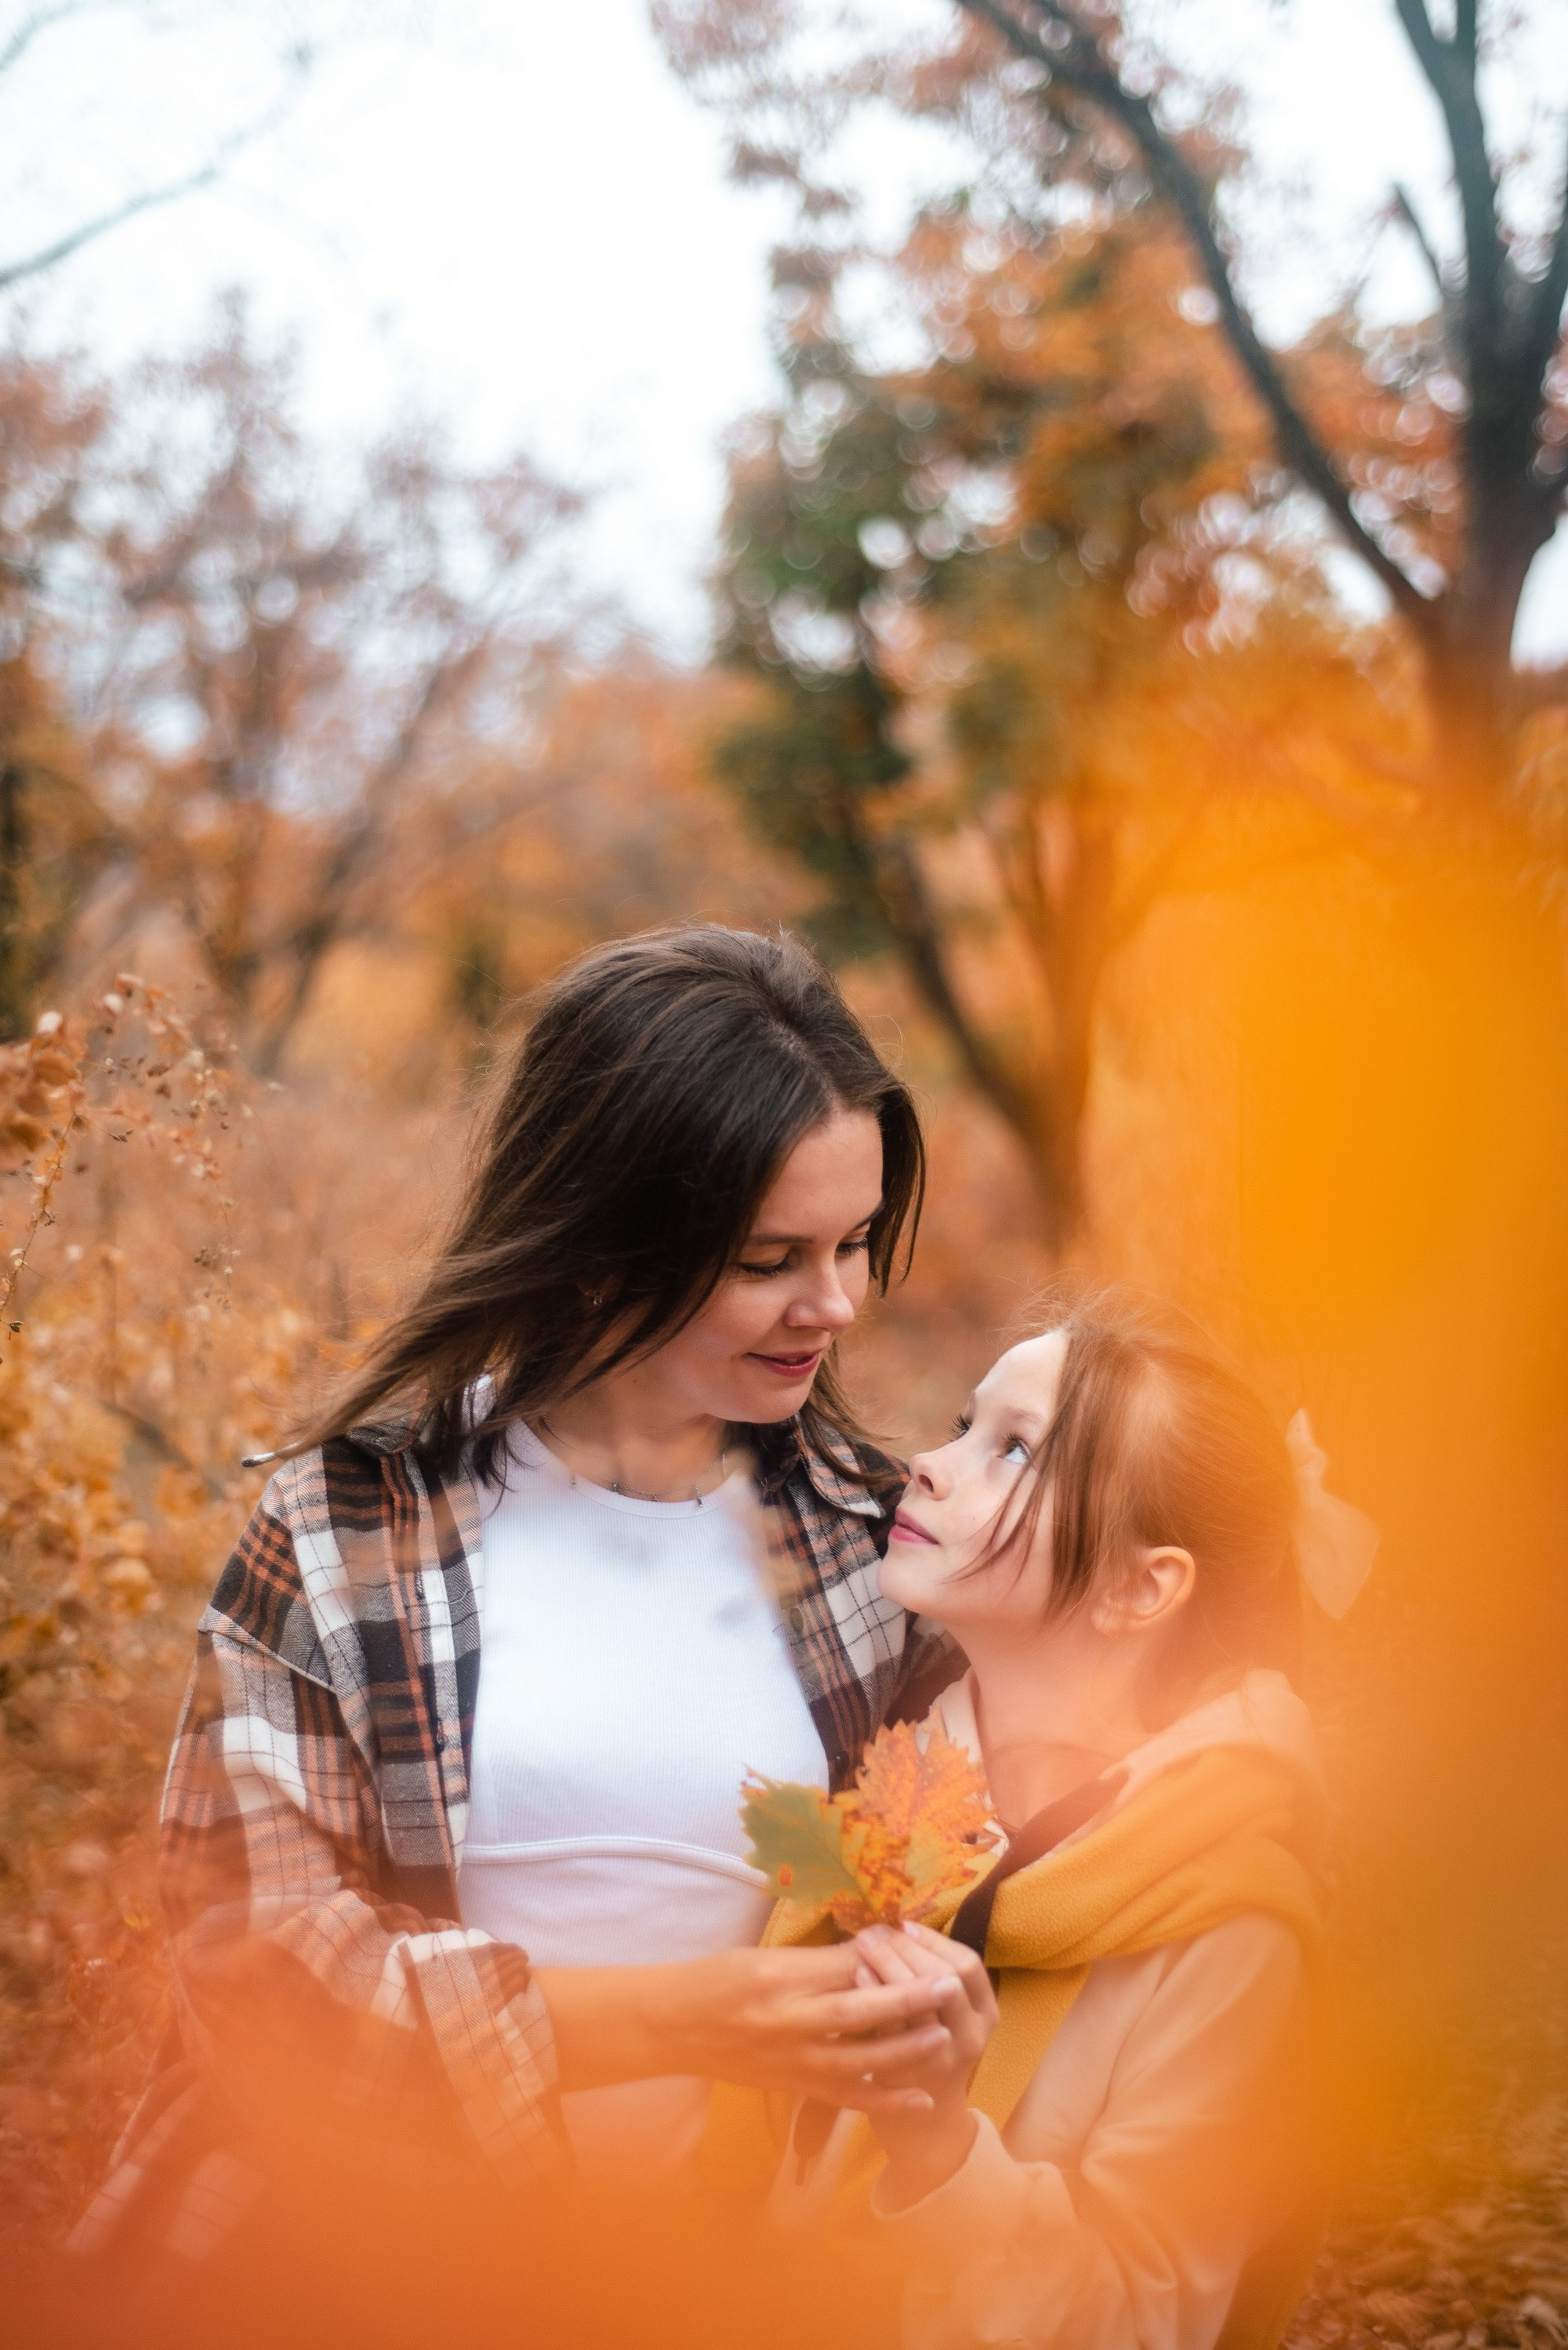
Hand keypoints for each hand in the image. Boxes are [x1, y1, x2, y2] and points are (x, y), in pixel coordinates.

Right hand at [535, 1944, 961, 2116]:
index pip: (844, 1964)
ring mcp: (794, 2059)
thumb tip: (870, 1950)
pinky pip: (848, 2097)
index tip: (918, 1941)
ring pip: (862, 2059)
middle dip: (908, 1997)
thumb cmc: (716, 1980)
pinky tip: (919, 2098)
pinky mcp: (796, 2086)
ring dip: (907, 2050)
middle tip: (949, 1985)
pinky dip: (886, 2100)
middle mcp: (789, 2020)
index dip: (885, 1954)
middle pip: (860, 2008)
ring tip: (944, 2036)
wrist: (673, 2027)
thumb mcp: (763, 1955)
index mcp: (781, 1977)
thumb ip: (815, 1959)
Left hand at [851, 1920, 997, 2206]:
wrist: (925, 2128)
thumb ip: (934, 1979)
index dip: (935, 1941)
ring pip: (919, 2001)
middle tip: (876, 1929)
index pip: (967, 1965)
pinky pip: (890, 2029)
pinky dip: (874, 1994)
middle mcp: (970, 2037)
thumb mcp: (949, 2018)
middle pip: (944, 1977)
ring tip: (864, 1943)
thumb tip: (900, 1925)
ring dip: (890, 1964)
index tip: (905, 1924)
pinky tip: (857, 1975)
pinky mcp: (907, 2077)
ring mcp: (940, 2060)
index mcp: (986, 2016)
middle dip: (908, 1948)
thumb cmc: (931, 2056)